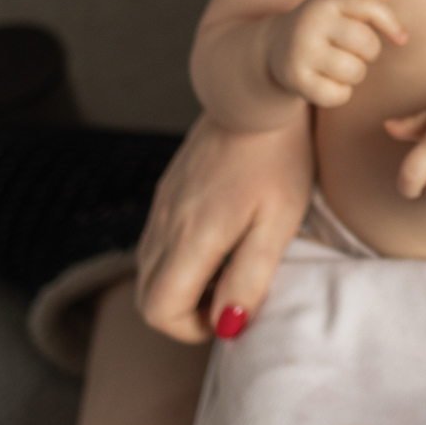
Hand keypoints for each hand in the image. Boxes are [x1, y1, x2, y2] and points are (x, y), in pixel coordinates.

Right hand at [136, 114, 313, 342]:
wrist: (257, 97)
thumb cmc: (278, 160)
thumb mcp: (278, 223)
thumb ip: (250, 278)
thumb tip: (228, 326)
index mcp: (191, 236)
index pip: (159, 310)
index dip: (192, 328)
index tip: (230, 313)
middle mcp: (165, 223)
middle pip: (147, 296)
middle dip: (184, 312)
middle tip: (229, 295)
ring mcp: (161, 205)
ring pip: (148, 270)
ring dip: (182, 285)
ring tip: (229, 266)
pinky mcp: (166, 190)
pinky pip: (155, 241)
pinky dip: (178, 258)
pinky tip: (219, 238)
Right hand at [267, 0, 405, 107]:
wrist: (275, 48)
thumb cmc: (324, 26)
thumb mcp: (344, 6)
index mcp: (328, 1)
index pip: (367, 4)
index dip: (391, 22)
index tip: (402, 38)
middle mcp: (312, 22)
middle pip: (366, 43)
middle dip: (370, 52)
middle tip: (355, 51)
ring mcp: (301, 51)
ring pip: (355, 71)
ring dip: (355, 74)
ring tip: (339, 66)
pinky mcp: (296, 79)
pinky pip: (338, 95)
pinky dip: (340, 93)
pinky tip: (327, 82)